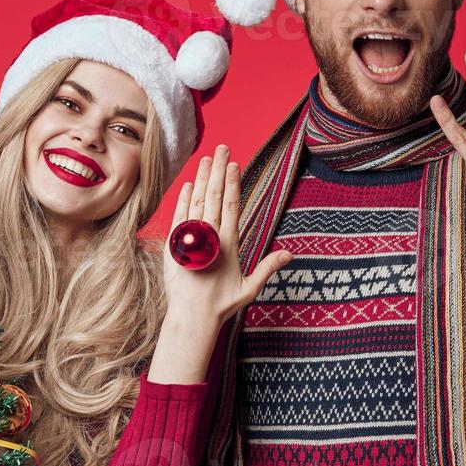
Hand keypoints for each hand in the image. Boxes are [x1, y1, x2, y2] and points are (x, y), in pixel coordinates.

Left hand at [162, 144, 293, 330]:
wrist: (192, 317)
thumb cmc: (221, 305)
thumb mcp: (249, 288)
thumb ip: (268, 267)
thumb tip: (289, 254)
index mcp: (229, 245)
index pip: (231, 206)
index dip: (232, 183)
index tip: (234, 164)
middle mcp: (210, 238)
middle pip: (214, 197)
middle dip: (218, 170)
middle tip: (221, 148)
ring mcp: (191, 240)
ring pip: (197, 202)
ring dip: (202, 178)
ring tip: (207, 158)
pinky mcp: (176, 246)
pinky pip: (180, 217)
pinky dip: (184, 199)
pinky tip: (189, 184)